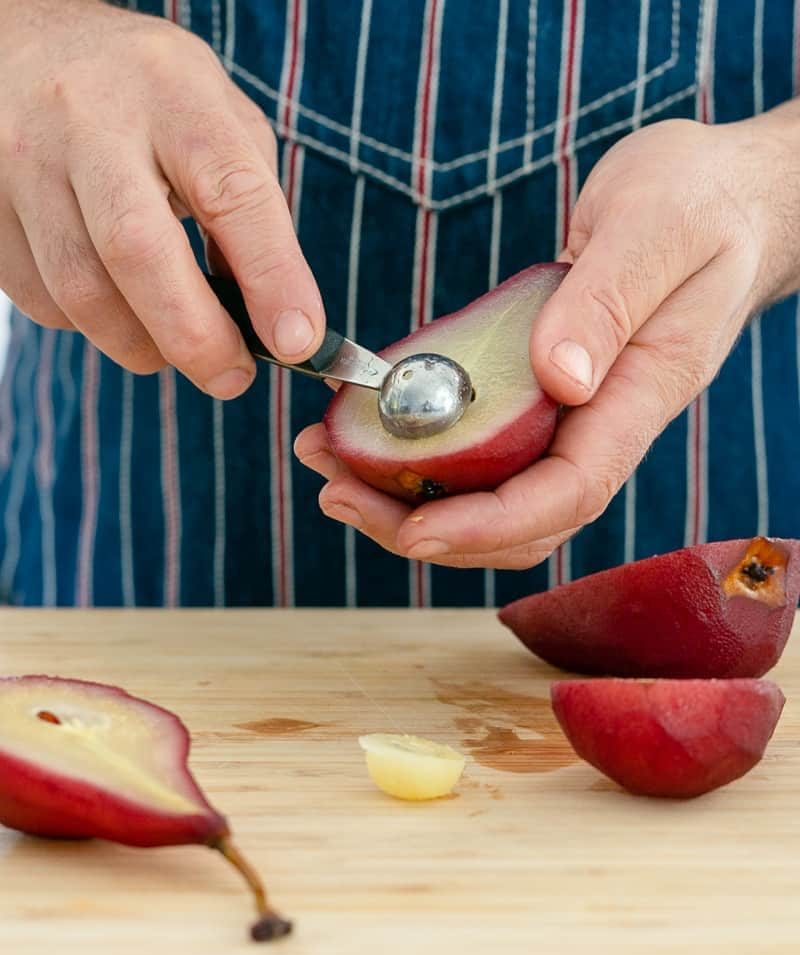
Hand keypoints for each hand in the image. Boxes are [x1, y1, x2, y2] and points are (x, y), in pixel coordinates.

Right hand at [0, 0, 323, 397]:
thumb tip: (273, 319)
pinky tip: (117, 305)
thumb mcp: (218, 120)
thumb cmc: (149, 97)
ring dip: (142, 344)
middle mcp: (89, 119)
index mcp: (173, 93)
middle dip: (195, 336)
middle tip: (231, 377)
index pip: (232, 193)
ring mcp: (24, 161)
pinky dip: (91, 326)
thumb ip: (252, 209)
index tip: (298, 342)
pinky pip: (43, 299)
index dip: (272, 278)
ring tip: (176, 347)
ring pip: (82, 291)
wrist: (26, 42)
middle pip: (137, 250)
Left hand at [295, 105, 799, 567]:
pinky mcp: (546, 395)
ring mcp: (577, 415)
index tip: (411, 531)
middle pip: (520, 519)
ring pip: (496, 495)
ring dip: (411, 499)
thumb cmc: (700, 203)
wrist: (724, 200)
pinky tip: (367, 432)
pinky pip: (486, 448)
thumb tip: (560, 380)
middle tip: (335, 493)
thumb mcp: (657, 228)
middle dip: (426, 526)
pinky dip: (423, 454)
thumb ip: (610, 302)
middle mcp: (606, 423)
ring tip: (331, 470)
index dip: (489, 524)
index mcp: (641, 393)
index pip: (569, 492)